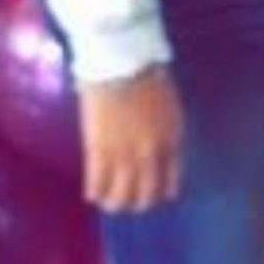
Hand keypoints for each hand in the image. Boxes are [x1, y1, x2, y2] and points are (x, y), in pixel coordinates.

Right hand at [80, 65, 184, 211]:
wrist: (121, 59)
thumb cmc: (146, 70)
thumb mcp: (168, 103)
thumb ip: (164, 128)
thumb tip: (155, 144)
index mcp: (172, 139)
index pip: (170, 180)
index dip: (161, 192)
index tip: (154, 195)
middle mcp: (152, 154)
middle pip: (146, 195)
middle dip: (137, 203)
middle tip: (128, 203)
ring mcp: (125, 155)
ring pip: (121, 196)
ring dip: (114, 203)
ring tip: (108, 203)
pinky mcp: (99, 151)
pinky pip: (97, 183)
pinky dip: (95, 192)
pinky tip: (92, 194)